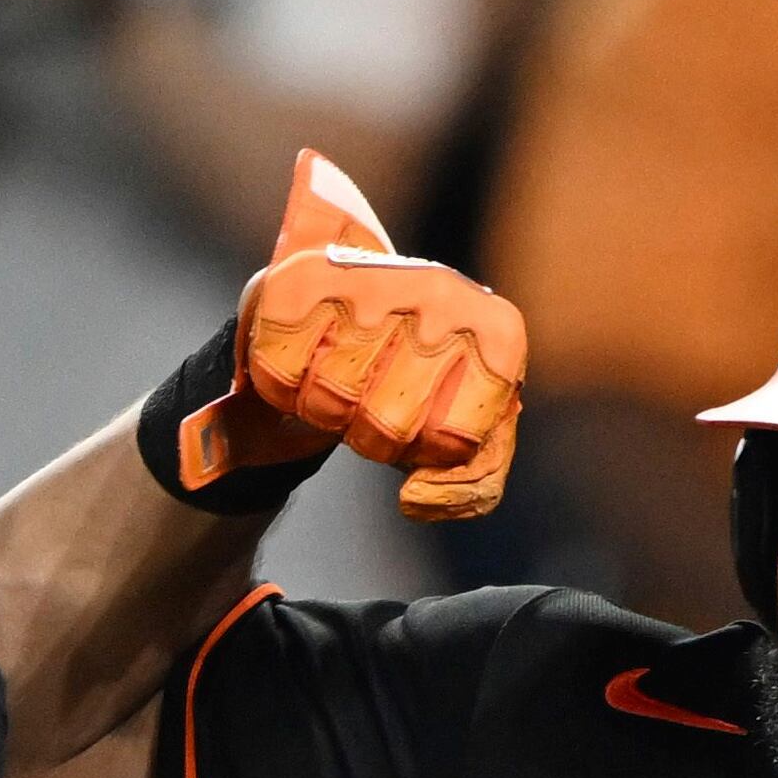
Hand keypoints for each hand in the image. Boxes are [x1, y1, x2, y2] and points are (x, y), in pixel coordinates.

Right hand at [213, 151, 524, 521]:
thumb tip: (414, 499)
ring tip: (340, 374)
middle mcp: (441, 294)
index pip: (460, 440)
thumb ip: (471, 483)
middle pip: (390, 427)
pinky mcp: (304, 278)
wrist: (348, 301)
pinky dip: (283, 383)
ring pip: (334, 401)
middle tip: (374, 399)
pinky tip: (308, 354)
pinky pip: (282, 374)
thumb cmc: (412, 376)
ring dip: (325, 409)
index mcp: (495, 332)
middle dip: (373, 435)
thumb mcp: (460, 431)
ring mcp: (374, 281)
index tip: (427, 423)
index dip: (429, 452)